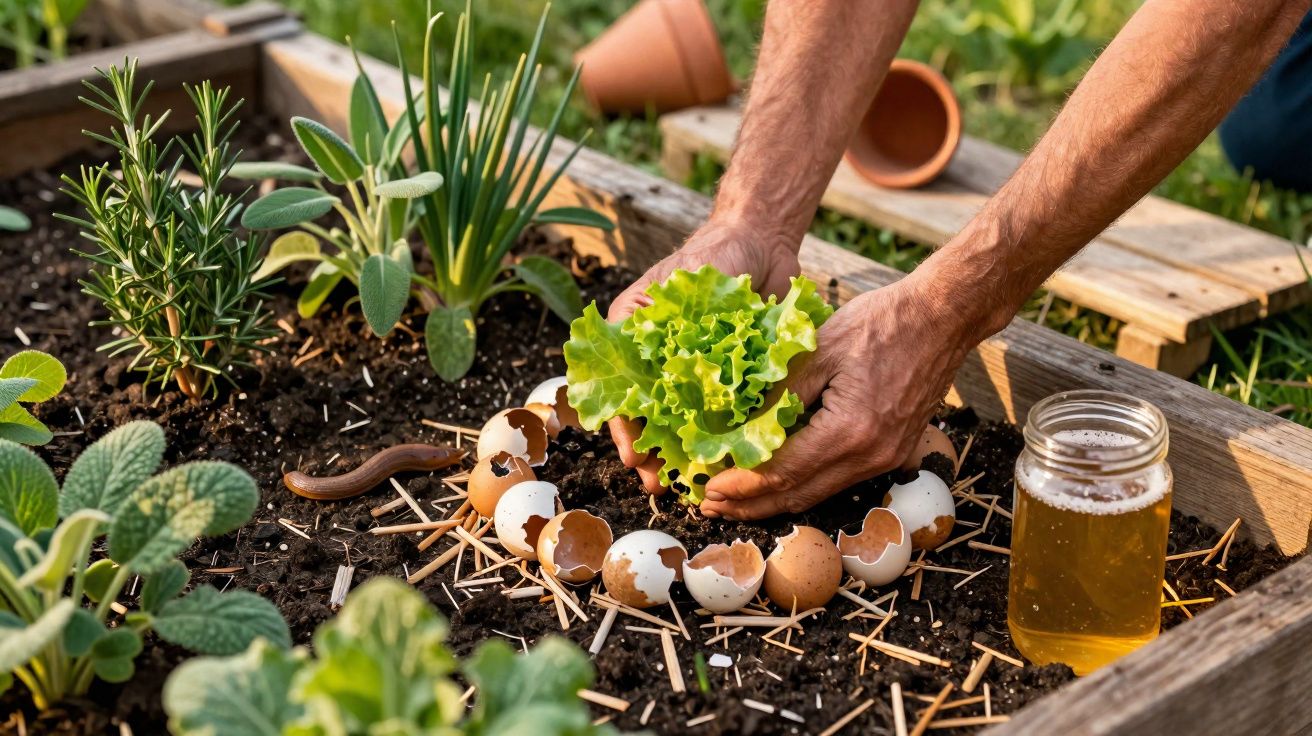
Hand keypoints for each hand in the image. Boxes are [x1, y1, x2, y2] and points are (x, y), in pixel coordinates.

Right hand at [606, 216, 801, 494]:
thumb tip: (639, 377)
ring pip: (686, 425)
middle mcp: (663, 364)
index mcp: (636, 344)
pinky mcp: (734, 379)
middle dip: (653, 454)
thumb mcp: (667, 288)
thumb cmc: (708, 257)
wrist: (761, 241)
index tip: (633, 457)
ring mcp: (699, 374)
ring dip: (684, 456)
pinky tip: (725, 462)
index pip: (619, 396)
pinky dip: (723, 439)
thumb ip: (647, 324)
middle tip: (660, 484)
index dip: (624, 430)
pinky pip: (726, 416)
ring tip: (689, 483)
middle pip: (650, 419)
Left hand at [699, 275, 982, 519]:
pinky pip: (838, 480)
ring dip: (775, 500)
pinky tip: (778, 479)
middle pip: (798, 497)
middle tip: (710, 506)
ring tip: (735, 499)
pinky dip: (803, 484)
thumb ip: (776, 394)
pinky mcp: (892, 453)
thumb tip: (736, 428)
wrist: (942, 318)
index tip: (707, 489)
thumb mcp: (816, 350)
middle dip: (750, 505)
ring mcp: (886, 459)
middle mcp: (870, 456)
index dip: (740, 485)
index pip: (781, 474)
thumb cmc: (880, 323)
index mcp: (849, 431)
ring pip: (818, 494)